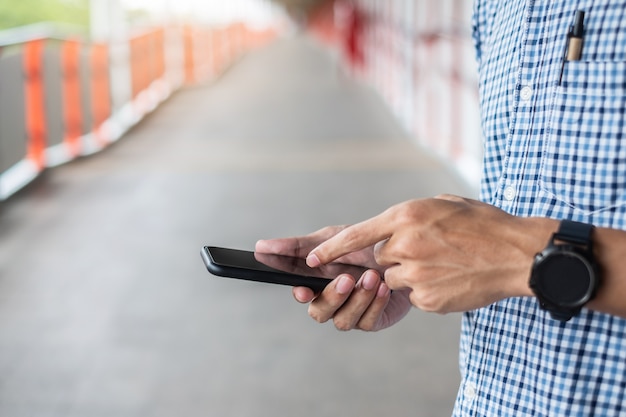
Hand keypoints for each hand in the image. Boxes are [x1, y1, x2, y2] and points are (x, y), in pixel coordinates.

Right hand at [256, 226, 412, 330]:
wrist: (407, 252)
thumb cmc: (366, 245)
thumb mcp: (332, 237)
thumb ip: (298, 246)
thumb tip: (261, 246)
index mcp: (317, 280)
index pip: (299, 291)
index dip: (298, 293)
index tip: (303, 288)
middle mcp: (332, 299)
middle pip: (318, 312)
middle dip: (332, 297)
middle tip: (348, 279)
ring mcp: (351, 312)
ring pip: (341, 321)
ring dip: (357, 300)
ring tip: (372, 277)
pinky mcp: (372, 320)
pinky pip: (366, 321)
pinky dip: (375, 303)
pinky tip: (384, 287)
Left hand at [305, 195, 555, 313]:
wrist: (517, 255)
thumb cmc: (484, 224)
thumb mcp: (444, 204)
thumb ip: (412, 215)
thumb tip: (395, 227)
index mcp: (405, 216)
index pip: (356, 235)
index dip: (331, 249)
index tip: (311, 260)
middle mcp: (404, 245)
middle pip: (379, 258)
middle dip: (396, 256)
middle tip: (427, 250)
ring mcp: (414, 274)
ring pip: (395, 279)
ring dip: (411, 274)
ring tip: (443, 264)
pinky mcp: (425, 299)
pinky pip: (414, 295)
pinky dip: (427, 289)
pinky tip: (451, 279)